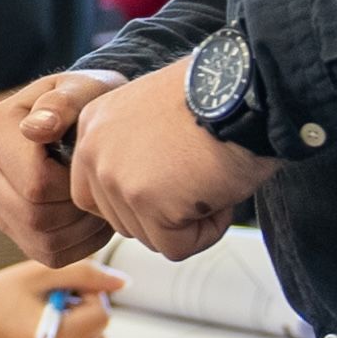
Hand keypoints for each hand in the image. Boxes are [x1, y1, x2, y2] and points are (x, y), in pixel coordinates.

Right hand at [0, 69, 122, 265]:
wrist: (85, 118)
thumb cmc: (88, 100)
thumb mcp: (85, 89)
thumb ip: (63, 103)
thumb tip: (34, 130)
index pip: (35, 183)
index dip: (75, 183)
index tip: (92, 163)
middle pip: (35, 216)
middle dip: (78, 208)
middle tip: (101, 186)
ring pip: (41, 239)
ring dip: (83, 227)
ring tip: (99, 199)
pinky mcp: (10, 224)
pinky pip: (47, 254)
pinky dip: (80, 243)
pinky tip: (92, 216)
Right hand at [0, 257, 125, 337]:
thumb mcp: (38, 273)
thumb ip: (84, 272)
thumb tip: (124, 282)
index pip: (101, 314)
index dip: (88, 293)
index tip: (62, 285)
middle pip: (101, 329)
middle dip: (84, 308)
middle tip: (51, 297)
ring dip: (80, 324)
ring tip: (46, 314)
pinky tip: (43, 329)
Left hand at [64, 63, 276, 259]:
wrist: (244, 90)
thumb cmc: (214, 98)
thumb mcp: (150, 117)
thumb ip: (129, 153)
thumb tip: (139, 197)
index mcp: (93, 126)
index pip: (92, 194)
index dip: (136, 200)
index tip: (169, 184)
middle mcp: (95, 152)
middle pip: (120, 221)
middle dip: (163, 214)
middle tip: (198, 178)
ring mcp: (117, 178)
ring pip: (148, 237)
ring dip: (187, 221)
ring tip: (209, 179)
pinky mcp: (148, 203)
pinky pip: (175, 247)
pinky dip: (206, 232)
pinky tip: (218, 194)